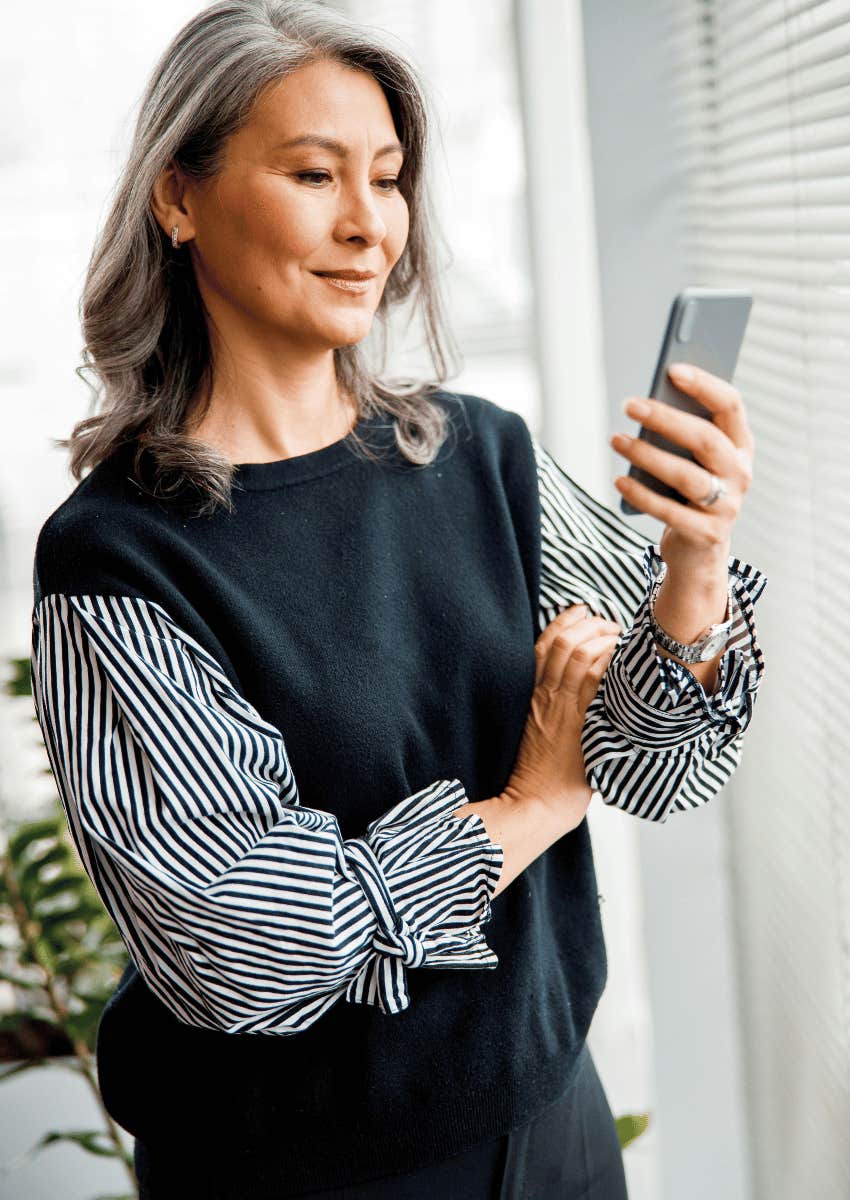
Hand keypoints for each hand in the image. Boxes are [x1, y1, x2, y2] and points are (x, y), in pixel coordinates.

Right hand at [503, 605, 620, 831]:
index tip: (583, 611)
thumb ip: (554, 706)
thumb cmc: (543, 773)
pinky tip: (623, 658)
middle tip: (612, 625)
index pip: (546, 643)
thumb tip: (581, 686)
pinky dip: (609, 660)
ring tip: (622, 639)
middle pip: (565, 641)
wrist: (537, 801)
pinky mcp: (580, 721)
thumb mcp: (540, 730)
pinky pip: (594, 678)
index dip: (566, 621)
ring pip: (580, 653)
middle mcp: (546, 694)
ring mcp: (563, 706)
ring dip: (604, 638)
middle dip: (591, 624)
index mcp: (534, 694)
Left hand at [610, 363, 754, 578]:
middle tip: (629, 405)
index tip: (671, 369)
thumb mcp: (692, 461)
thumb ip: (681, 434)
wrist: (699, 552)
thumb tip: (648, 404)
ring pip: (686, 475)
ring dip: (647, 455)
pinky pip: (670, 511)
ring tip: (615, 440)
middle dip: (666, 418)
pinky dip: (641, 494)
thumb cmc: (689, 493)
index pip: (730, 405)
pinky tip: (619, 479)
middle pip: (705, 439)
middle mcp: (740, 473)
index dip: (704, 385)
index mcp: (740, 445)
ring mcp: (727, 505)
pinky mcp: (707, 534)